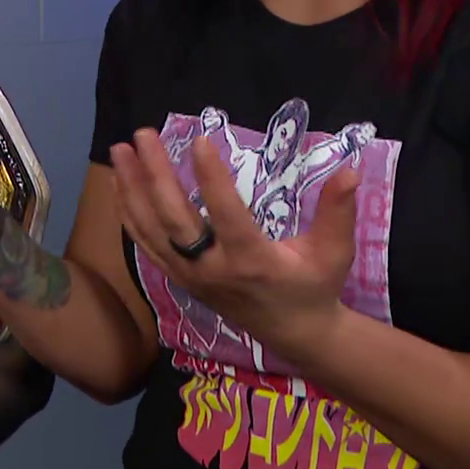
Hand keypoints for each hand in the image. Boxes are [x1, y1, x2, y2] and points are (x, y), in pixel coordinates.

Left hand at [110, 129, 357, 362]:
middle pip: (175, 219)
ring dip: (132, 188)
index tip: (198, 141)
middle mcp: (213, 269)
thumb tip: (351, 171)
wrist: (293, 333)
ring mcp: (190, 275)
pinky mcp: (178, 278)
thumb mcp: (334, 252)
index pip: (226, 214)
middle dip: (155, 174)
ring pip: (151, 230)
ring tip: (119, 151)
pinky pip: (145, 244)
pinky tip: (120, 183)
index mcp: (252, 261)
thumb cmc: (314, 286)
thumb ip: (338, 212)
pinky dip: (129, 213)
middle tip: (142, 135)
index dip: (211, 178)